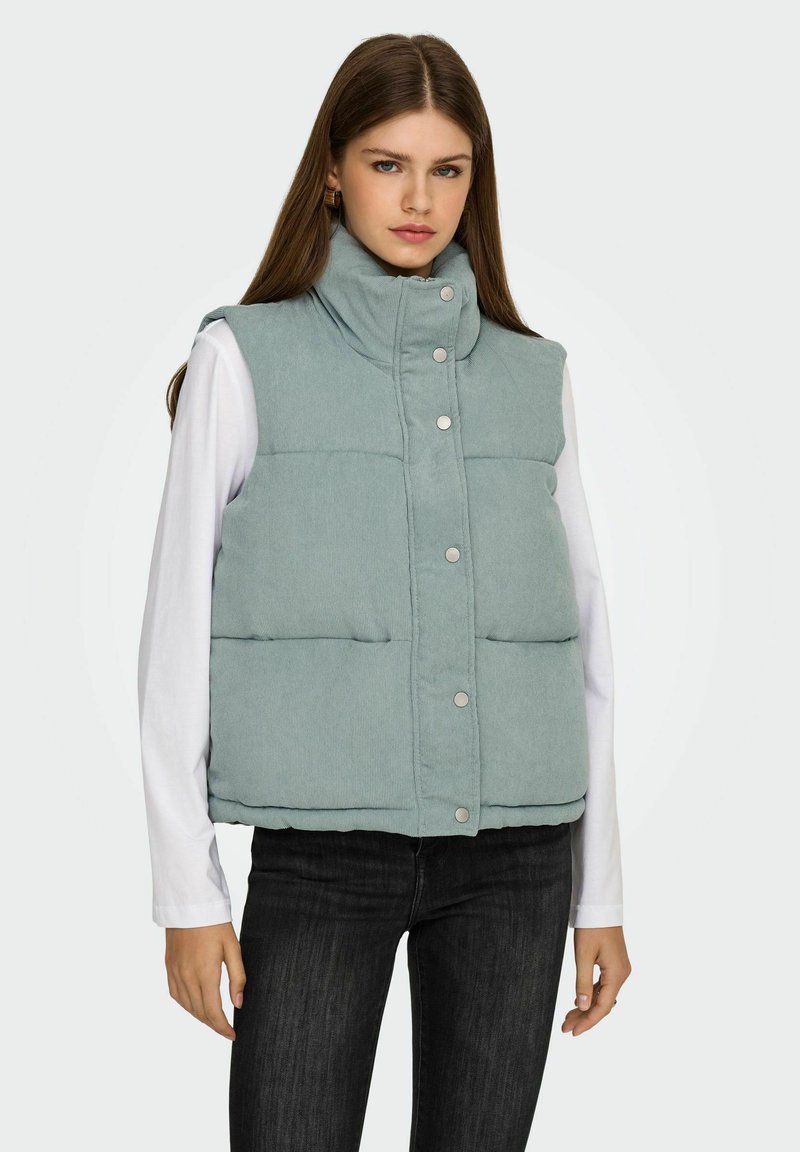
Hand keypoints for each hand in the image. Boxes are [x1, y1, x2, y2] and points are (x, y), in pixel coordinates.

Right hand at [164, 921, 245, 1039]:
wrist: (190, 904)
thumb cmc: (215, 924)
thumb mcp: (233, 948)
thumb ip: (237, 977)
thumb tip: (239, 1004)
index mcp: (205, 974)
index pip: (213, 1013)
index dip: (223, 1028)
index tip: (232, 1035)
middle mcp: (187, 977)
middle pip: (200, 1013)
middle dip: (214, 1025)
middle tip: (226, 1030)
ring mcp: (175, 973)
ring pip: (187, 1006)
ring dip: (200, 1017)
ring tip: (214, 1020)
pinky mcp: (169, 967)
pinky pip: (176, 995)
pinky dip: (186, 1005)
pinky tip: (195, 1005)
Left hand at [561, 925, 630, 1036]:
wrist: (600, 905)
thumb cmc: (591, 927)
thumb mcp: (583, 955)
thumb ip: (583, 983)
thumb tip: (583, 1007)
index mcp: (617, 974)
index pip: (602, 1007)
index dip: (588, 1022)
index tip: (573, 1032)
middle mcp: (622, 974)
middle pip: (603, 1004)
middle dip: (585, 1017)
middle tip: (565, 1028)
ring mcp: (619, 969)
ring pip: (603, 995)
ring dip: (587, 1007)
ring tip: (568, 1017)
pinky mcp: (614, 963)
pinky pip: (604, 985)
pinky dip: (591, 995)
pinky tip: (579, 1001)